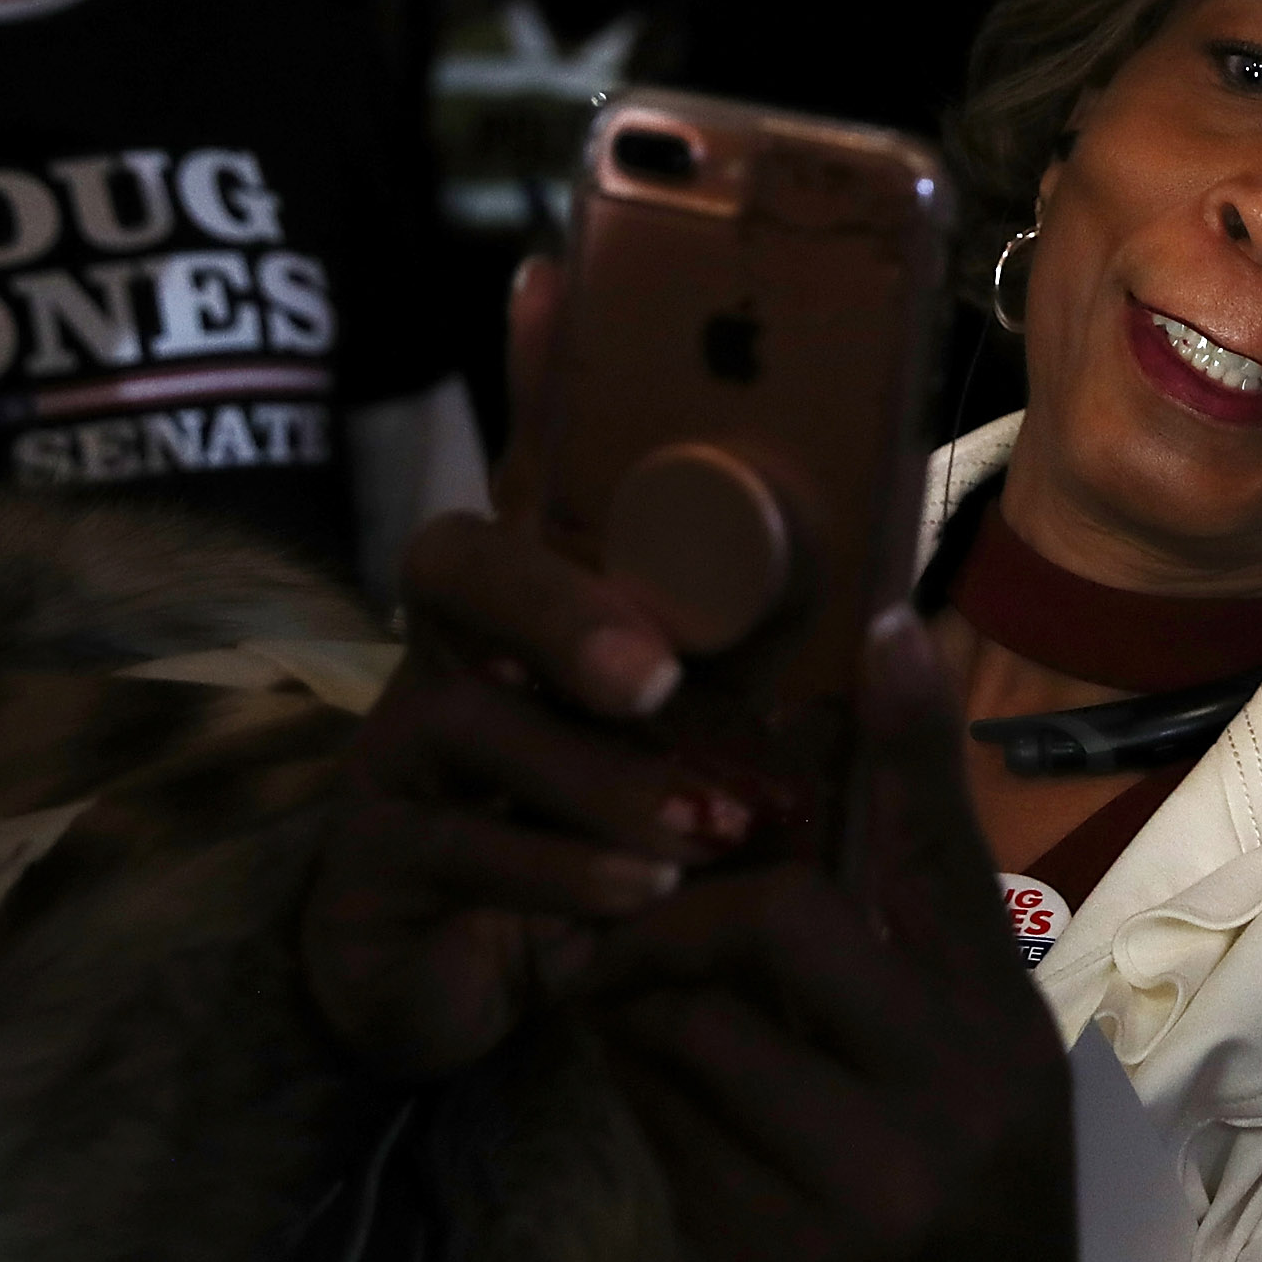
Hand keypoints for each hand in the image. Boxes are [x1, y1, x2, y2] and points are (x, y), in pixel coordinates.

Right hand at [302, 255, 760, 1077]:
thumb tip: (883, 601)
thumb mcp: (703, 752)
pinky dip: (557, 871)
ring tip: (697, 832)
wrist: (476, 985)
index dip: (543, 372)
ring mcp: (402, 746)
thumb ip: (767, 681)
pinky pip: (455, 845)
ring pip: (464, 716)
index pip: (542, 463)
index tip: (555, 276)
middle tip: (655, 678)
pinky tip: (639, 897)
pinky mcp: (378, 857)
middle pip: (462, 563)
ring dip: (594, 778)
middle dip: (560, 605)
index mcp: (548, 599)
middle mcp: (458, 646)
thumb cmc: (610, 835)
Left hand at [575, 608, 1096, 1261]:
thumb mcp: (982, 1095)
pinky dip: (624, 1079)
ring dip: (632, 994)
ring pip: (691, 1023)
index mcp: (1006, 1043)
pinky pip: (656, 1123)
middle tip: (642, 911)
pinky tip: (626, 1071)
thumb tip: (804, 826)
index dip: (915, 736)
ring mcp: (858, 1189)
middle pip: (784, 921)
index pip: (952, 859)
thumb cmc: (967, 1235)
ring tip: (616, 990)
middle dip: (687, 906)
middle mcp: (949, 1103)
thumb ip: (913, 975)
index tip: (882, 627)